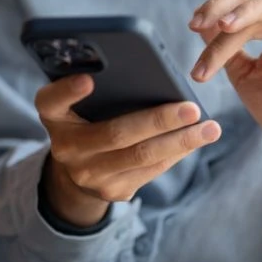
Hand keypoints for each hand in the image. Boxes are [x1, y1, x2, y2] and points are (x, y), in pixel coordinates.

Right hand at [35, 74, 221, 226]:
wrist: (77, 173)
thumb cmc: (85, 120)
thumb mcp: (76, 104)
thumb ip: (96, 86)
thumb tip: (147, 71)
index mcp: (53, 116)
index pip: (51, 101)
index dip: (67, 91)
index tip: (88, 80)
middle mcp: (66, 149)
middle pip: (116, 134)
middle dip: (158, 121)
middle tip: (192, 108)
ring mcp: (90, 175)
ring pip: (142, 157)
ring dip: (181, 141)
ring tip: (210, 128)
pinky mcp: (113, 191)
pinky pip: (151, 171)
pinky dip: (177, 153)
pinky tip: (198, 139)